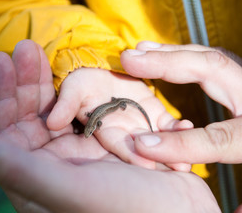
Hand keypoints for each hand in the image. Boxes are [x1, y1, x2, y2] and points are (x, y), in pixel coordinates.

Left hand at [0, 40, 220, 212]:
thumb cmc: (131, 211)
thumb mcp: (70, 190)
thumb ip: (18, 170)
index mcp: (36, 182)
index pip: (5, 135)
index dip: (0, 97)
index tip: (2, 61)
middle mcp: (53, 167)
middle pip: (30, 116)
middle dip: (26, 81)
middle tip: (26, 47)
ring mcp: (79, 153)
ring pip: (55, 109)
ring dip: (50, 81)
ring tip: (40, 52)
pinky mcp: (103, 143)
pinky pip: (84, 110)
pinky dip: (78, 90)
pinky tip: (72, 72)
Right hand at [46, 56, 191, 169]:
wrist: (100, 71)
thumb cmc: (82, 82)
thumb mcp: (72, 90)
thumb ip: (66, 104)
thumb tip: (51, 122)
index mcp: (104, 130)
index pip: (117, 144)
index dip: (130, 153)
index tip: (147, 164)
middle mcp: (124, 132)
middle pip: (143, 147)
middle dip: (160, 158)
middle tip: (180, 169)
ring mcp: (141, 124)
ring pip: (159, 139)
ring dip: (175, 148)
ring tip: (189, 162)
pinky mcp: (156, 114)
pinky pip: (169, 123)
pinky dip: (178, 127)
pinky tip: (189, 127)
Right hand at [121, 41, 241, 211]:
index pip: (222, 137)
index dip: (180, 143)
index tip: (142, 145)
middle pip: (214, 70)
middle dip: (168, 63)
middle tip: (132, 59)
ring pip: (212, 58)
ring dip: (173, 52)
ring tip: (141, 51)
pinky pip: (214, 62)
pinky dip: (185, 56)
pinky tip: (164, 55)